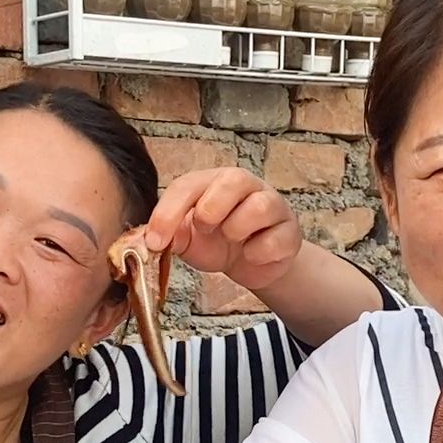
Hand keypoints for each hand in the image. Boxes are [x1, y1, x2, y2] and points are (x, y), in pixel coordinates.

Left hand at [143, 168, 302, 292]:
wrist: (251, 263)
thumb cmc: (216, 242)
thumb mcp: (188, 239)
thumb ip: (171, 234)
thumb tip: (152, 239)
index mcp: (213, 182)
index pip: (188, 185)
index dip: (169, 212)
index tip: (156, 241)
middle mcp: (245, 186)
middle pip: (234, 179)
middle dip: (212, 209)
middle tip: (205, 229)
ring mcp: (272, 205)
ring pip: (259, 207)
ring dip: (237, 230)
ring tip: (233, 241)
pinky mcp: (290, 231)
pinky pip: (275, 240)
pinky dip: (258, 254)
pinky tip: (252, 254)